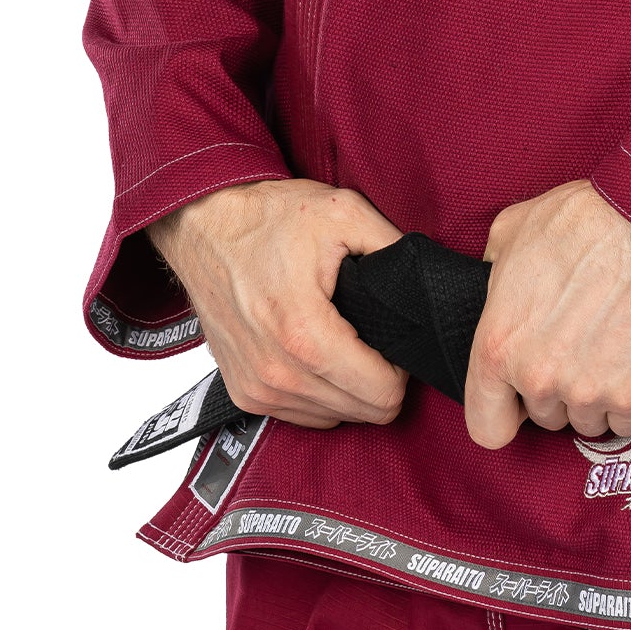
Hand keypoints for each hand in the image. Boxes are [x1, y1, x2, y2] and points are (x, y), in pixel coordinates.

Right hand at [148, 179, 409, 430]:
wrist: (202, 225)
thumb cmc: (267, 218)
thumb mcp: (344, 211)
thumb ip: (393, 248)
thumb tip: (427, 282)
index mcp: (305, 336)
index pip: (383, 395)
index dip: (401, 364)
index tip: (390, 331)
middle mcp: (277, 375)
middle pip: (365, 411)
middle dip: (379, 375)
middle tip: (369, 330)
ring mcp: (257, 390)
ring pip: (336, 417)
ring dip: (348, 386)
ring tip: (341, 337)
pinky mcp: (245, 395)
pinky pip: (304, 415)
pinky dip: (320, 391)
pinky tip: (317, 351)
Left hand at [465, 179, 630, 448]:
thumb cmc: (581, 220)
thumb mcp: (511, 232)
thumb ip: (491, 273)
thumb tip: (493, 288)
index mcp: (497, 346)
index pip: (487, 426)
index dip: (505, 413)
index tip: (520, 399)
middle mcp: (537, 378)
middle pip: (545, 417)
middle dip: (558, 389)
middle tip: (577, 345)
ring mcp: (586, 391)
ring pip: (587, 421)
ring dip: (596, 395)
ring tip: (608, 347)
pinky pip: (627, 422)